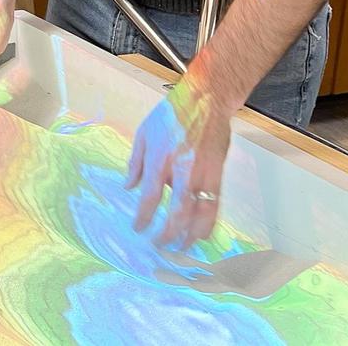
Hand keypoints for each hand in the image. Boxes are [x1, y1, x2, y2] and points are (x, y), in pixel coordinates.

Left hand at [126, 74, 234, 249]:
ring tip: (183, 247)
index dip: (144, 217)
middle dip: (170, 233)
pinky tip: (203, 232)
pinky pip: (216, 204)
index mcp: (161, 158)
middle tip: (161, 245)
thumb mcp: (143, 134)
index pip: (151, 196)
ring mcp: (205, 172)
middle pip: (179, 210)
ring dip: (192, 234)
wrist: (205, 100)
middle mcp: (184, 169)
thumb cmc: (171, 115)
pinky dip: (209, 221)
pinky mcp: (219, 172)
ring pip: (202, 212)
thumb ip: (135, 163)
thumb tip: (128, 187)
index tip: (139, 229)